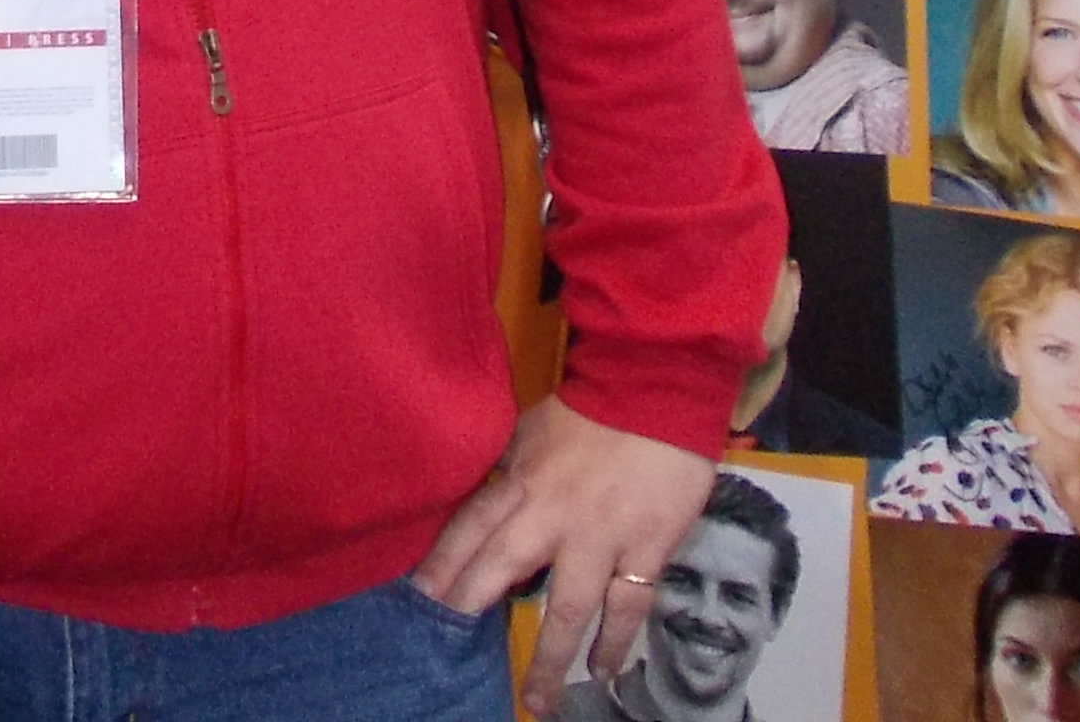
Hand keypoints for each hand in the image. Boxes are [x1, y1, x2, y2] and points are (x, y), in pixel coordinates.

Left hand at [409, 397, 715, 716]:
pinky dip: (616, 641)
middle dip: (473, 607)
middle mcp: (553, 514)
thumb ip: (511, 471)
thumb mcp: (534, 430)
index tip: (421, 598)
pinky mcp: (646, 548)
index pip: (471, 526)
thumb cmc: (592, 410)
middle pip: (502, 568)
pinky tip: (604, 670)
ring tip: (539, 700)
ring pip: (567, 607)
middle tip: (451, 650)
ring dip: (552, 659)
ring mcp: (600, 536)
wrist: (658, 388)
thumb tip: (484, 503)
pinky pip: (627, 606)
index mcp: (522, 479)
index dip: (443, 563)